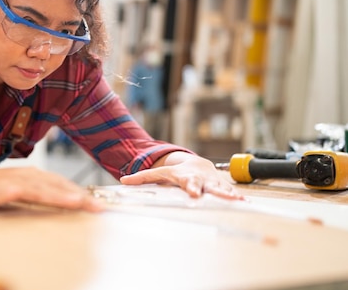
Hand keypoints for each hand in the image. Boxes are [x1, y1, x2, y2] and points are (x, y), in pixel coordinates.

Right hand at [0, 166, 104, 211]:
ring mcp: (16, 181)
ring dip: (66, 195)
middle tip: (101, 208)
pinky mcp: (3, 188)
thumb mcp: (15, 191)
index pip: (62, 185)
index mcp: (34, 176)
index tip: (100, 205)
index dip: (82, 194)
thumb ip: (35, 195)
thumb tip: (57, 203)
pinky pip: (27, 192)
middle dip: (82, 196)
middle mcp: (28, 175)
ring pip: (47, 188)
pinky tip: (52, 199)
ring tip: (84, 203)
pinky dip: (43, 195)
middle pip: (60, 186)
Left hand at [119, 151, 243, 199]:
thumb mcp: (159, 174)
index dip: (192, 188)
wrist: (196, 164)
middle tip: (223, 197)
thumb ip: (142, 177)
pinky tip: (246, 203)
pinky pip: (230, 192)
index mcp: (186, 178)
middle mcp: (201, 180)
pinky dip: (238, 197)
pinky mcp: (221, 187)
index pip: (189, 183)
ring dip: (230, 195)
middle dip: (215, 192)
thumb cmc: (176, 172)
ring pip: (222, 189)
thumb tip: (123, 181)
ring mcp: (212, 183)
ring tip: (239, 201)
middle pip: (208, 186)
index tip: (195, 194)